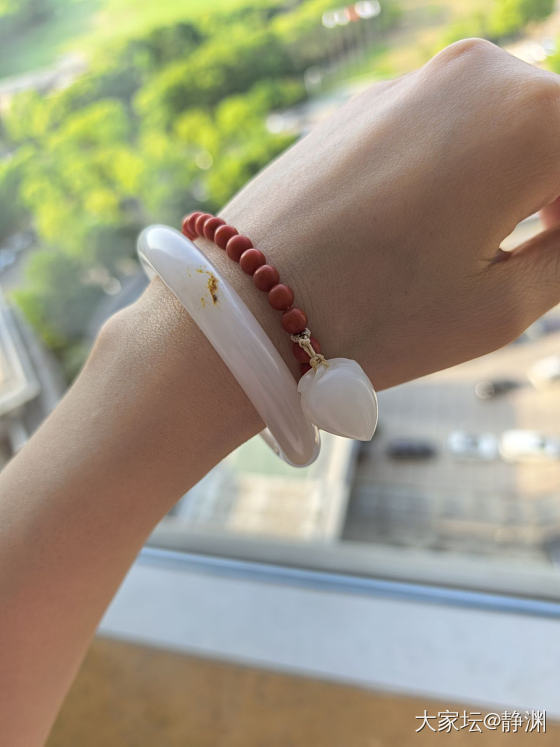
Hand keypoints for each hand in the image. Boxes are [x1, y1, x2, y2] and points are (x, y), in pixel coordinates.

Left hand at [181, 38, 559, 389]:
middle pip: (555, 135)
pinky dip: (458, 171)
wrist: (245, 305)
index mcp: (529, 117)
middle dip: (554, 199)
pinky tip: (428, 229)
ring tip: (481, 251)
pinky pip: (443, 131)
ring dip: (511, 184)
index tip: (552, 259)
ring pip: (499, 129)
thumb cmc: (375, 316)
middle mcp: (476, 74)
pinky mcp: (367, 105)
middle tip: (534, 257)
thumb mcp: (502, 304)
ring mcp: (412, 82)